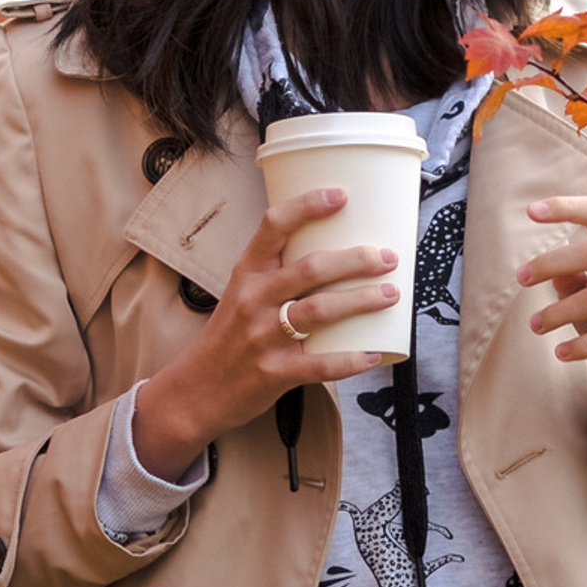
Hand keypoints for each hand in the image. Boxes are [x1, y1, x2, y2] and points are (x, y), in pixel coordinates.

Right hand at [134, 189, 397, 480]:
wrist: (195, 391)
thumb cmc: (228, 338)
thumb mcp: (242, 295)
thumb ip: (278, 275)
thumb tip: (336, 255)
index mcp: (247, 274)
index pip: (274, 227)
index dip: (308, 206)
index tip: (342, 195)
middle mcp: (254, 300)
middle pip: (310, 268)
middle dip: (355, 260)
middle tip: (387, 257)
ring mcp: (263, 337)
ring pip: (319, 311)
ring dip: (361, 301)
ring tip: (391, 294)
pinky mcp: (274, 373)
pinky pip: (320, 365)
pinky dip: (351, 360)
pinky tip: (374, 354)